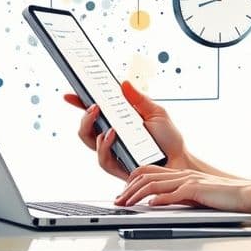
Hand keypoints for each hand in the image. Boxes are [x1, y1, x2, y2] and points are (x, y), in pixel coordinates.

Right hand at [63, 81, 190, 181]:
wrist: (181, 161)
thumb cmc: (169, 139)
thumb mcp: (157, 113)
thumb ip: (139, 99)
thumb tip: (123, 83)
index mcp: (119, 122)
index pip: (94, 112)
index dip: (79, 103)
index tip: (69, 94)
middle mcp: (112, 138)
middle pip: (85, 128)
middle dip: (83, 116)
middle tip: (93, 105)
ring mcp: (114, 153)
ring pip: (89, 142)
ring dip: (90, 127)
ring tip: (100, 116)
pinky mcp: (119, 167)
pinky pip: (103, 159)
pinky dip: (104, 145)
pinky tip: (111, 135)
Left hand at [114, 165, 250, 215]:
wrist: (243, 194)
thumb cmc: (222, 197)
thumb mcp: (194, 195)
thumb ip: (177, 196)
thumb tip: (156, 203)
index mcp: (181, 173)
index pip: (149, 171)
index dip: (132, 181)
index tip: (123, 193)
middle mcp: (182, 174)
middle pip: (146, 176)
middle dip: (128, 189)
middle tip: (118, 201)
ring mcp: (188, 180)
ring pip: (155, 184)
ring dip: (137, 195)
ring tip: (126, 204)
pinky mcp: (196, 190)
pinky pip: (173, 193)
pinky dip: (159, 199)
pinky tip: (150, 205)